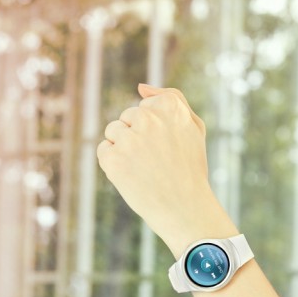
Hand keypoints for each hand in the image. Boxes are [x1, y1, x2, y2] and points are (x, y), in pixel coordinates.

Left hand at [97, 84, 213, 251]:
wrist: (186, 209)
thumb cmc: (190, 168)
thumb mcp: (193, 127)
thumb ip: (171, 98)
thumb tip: (140, 87)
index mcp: (169, 106)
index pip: (144, 108)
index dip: (154, 131)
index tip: (167, 148)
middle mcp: (147, 119)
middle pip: (127, 118)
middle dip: (137, 137)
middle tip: (157, 163)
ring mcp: (129, 139)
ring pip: (113, 132)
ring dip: (123, 149)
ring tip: (144, 169)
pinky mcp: (113, 159)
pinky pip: (103, 151)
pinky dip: (113, 165)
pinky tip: (132, 177)